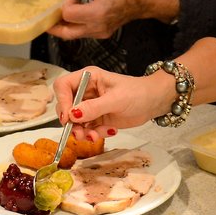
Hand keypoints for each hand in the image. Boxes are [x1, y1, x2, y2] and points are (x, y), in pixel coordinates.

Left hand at [48, 0, 146, 40]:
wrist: (144, 0)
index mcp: (96, 13)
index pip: (68, 15)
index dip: (65, 5)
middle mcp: (97, 27)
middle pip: (67, 34)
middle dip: (55, 28)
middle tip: (45, 20)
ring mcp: (100, 32)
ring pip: (75, 35)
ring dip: (64, 27)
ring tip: (57, 17)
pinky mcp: (103, 33)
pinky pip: (84, 32)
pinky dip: (75, 26)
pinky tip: (73, 16)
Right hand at [54, 65, 174, 140]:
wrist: (153, 103)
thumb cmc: (137, 93)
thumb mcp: (116, 100)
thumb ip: (93, 107)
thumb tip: (72, 115)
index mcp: (88, 78)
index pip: (63, 86)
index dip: (62, 101)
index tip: (68, 117)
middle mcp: (86, 91)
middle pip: (66, 107)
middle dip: (72, 122)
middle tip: (80, 133)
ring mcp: (90, 106)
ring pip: (74, 122)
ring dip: (82, 132)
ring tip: (95, 136)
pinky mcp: (97, 119)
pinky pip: (87, 129)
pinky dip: (94, 134)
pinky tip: (109, 131)